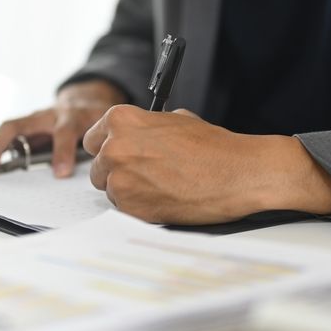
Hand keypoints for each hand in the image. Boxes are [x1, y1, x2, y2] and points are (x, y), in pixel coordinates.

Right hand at [0, 80, 126, 177]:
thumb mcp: (91, 126)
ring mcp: (26, 127)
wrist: (78, 105)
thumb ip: (81, 143)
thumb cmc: (85, 116)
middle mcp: (38, 119)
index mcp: (64, 114)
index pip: (62, 130)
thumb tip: (62, 173)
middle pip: (13, 128)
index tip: (60, 173)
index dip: (61, 150)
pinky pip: (1, 146)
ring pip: (2, 137)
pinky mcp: (20, 137)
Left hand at [82, 105, 330, 223]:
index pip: (92, 138)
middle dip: (117, 171)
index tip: (121, 154)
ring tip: (160, 185)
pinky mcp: (131, 208)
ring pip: (110, 190)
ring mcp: (121, 180)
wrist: (237, 173)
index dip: (109, 148)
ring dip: (128, 190)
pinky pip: (123, 210)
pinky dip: (139, 207)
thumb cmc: (213, 147)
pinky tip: (164, 198)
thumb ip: (145, 127)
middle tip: (146, 173)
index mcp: (121, 120)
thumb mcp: (175, 120)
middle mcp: (115, 148)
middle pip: (98, 167)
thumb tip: (136, 134)